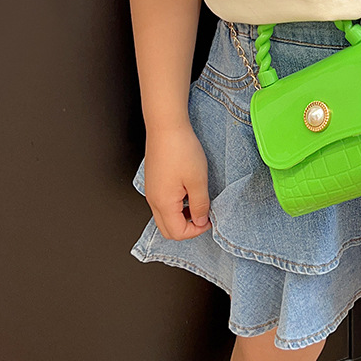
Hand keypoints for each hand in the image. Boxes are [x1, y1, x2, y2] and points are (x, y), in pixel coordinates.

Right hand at [143, 121, 211, 239]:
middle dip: (187, 228)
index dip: (196, 231)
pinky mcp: (153, 182)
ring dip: (181, 217)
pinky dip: (176, 206)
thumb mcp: (198, 180)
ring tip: (197, 201)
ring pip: (164, 217)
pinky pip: (162, 203)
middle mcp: (153, 200)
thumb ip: (200, 205)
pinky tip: (187, 191)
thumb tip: (200, 221)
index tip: (209, 219)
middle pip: (167, 229)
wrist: (166, 127)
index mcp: (163, 203)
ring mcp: (151, 191)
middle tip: (203, 215)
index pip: (177, 233)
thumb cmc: (181, 149)